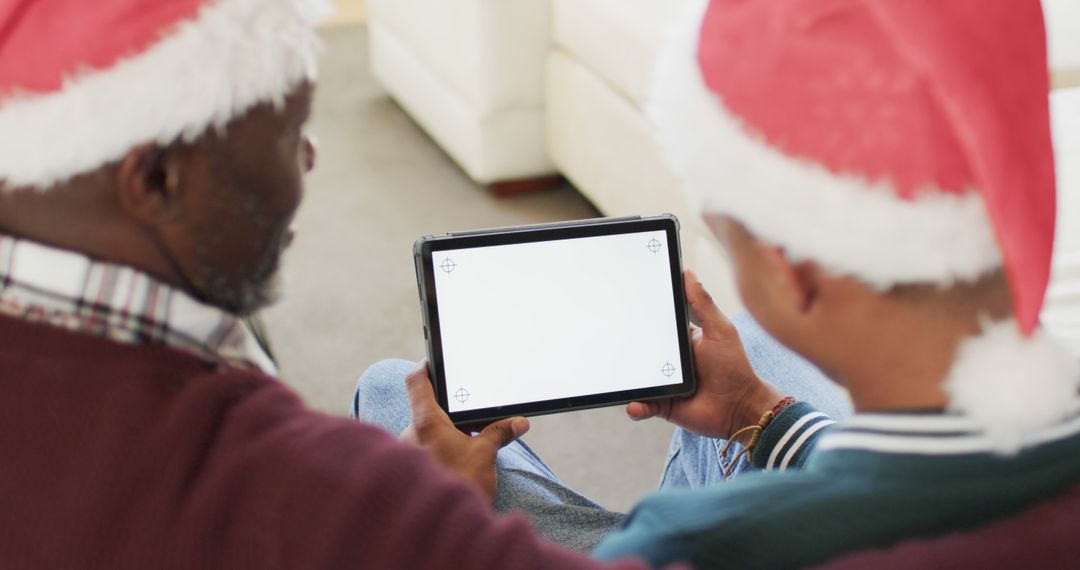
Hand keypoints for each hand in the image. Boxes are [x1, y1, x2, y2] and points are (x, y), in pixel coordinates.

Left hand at [401, 360, 529, 498]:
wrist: (439, 530)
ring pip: (424, 432)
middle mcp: (409, 435)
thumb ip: (498, 434)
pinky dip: (439, 450)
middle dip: (447, 410)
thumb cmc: (459, 486)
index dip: (426, 367)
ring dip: (444, 434)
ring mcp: (406, 454)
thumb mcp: (484, 456)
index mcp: (426, 422)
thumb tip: (518, 422)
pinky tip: (456, 461)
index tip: (435, 361)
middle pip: (424, 408)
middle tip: (469, 411)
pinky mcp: (409, 472)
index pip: (417, 381)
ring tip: (468, 441)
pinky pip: (423, 450)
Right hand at [626, 271, 784, 438]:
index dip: (640, 316)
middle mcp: (669, 361)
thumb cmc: (735, 367)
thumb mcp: (720, 330)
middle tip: (610, 339)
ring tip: (617, 376)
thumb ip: (703, 304)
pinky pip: (642, 405)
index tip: (623, 303)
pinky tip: (634, 404)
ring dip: (626, 378)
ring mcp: (664, 383)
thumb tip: (687, 273)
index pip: (655, 325)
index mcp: (681, 340)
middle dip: (626, 346)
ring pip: (637, 378)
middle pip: (640, 350)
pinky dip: (635, 406)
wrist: (741, 409)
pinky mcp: (662, 405)